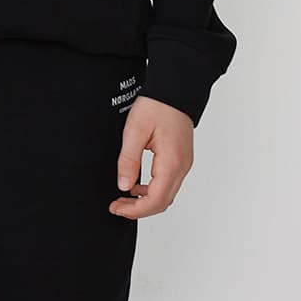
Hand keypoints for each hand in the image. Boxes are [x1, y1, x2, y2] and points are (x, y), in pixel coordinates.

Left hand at [110, 98, 192, 216]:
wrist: (175, 90)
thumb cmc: (158, 105)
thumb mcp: (135, 132)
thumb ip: (128, 161)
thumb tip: (123, 185)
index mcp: (171, 162)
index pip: (155, 200)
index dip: (134, 210)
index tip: (117, 207)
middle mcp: (182, 167)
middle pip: (162, 203)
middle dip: (139, 209)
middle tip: (117, 205)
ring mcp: (184, 164)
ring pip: (166, 195)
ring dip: (145, 201)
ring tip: (124, 196)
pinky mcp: (181, 159)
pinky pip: (168, 183)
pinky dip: (152, 190)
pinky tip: (137, 184)